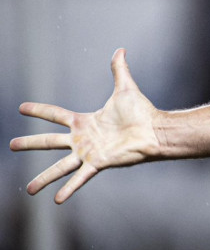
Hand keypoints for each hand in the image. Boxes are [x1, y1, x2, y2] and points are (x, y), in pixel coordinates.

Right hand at [11, 49, 160, 203]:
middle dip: (30, 143)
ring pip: (59, 166)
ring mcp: (88, 153)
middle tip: (11, 145)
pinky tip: (56, 200)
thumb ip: (119, 69)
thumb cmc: (142, 112)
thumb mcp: (124, 88)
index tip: (21, 108)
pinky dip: (68, 189)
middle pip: (49, 141)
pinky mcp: (98, 164)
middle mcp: (83, 139)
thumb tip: (120, 49)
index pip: (55, 115)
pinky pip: (79, 178)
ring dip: (44, 178)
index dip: (39, 111)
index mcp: (84, 121)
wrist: (155, 131)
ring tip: (29, 189)